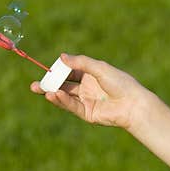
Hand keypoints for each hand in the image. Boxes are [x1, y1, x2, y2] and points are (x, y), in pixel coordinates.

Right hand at [30, 53, 151, 130]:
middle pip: (64, 85)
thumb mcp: (99, 68)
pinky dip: (63, 101)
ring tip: (41, 90)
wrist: (133, 103)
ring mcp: (86, 101)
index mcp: (90, 74)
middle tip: (36, 85)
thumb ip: (80, 63)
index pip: (69, 71)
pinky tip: (54, 95)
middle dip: (50, 85)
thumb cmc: (120, 83)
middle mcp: (87, 87)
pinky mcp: (87, 113)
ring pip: (66, 97)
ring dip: (53, 94)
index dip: (58, 71)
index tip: (48, 70)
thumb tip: (61, 57)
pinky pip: (72, 106)